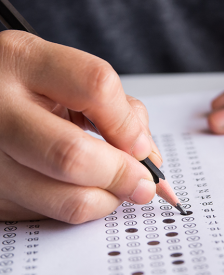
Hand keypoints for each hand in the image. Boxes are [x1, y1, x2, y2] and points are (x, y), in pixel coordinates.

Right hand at [0, 30, 160, 222]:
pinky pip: (49, 214)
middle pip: (72, 155)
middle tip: (143, 184)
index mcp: (24, 61)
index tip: (143, 148)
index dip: (128, 125)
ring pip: (63, 199)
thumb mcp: (67, 76)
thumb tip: (148, 158)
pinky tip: (78, 187)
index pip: (96, 88)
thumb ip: (116, 109)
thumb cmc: (30, 85)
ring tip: (115, 187)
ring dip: (105, 200)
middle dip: (122, 175)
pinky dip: (77, 205)